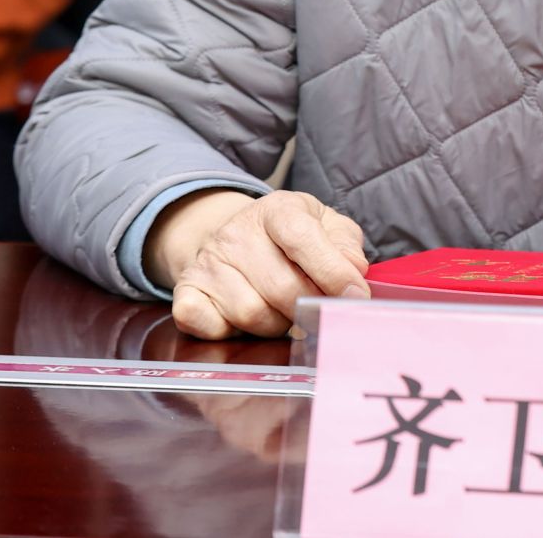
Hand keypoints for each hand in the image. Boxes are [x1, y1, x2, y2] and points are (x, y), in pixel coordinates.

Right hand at [145, 189, 370, 339]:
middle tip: (316, 310)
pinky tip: (242, 319)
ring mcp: (208, 262)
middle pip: (281, 288)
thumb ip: (346, 247)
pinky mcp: (188, 291)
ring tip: (280, 310)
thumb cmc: (290, 238)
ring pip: (251, 314)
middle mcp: (236, 232)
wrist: (237, 236)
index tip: (355, 295)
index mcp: (277, 209)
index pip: (302, 238)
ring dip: (275, 324)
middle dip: (308, 308)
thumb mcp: (326, 227)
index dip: (332, 272)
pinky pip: (207, 325)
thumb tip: (354, 274)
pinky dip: (229, 332)